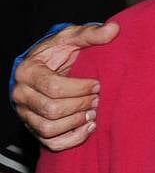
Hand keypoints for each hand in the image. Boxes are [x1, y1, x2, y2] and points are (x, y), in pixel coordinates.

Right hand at [12, 23, 118, 150]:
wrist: (46, 66)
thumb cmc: (58, 51)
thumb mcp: (71, 38)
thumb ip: (90, 33)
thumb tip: (114, 29)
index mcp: (28, 71)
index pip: (54, 87)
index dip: (80, 88)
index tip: (97, 84)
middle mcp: (21, 95)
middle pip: (52, 110)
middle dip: (80, 104)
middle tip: (98, 98)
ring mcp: (26, 114)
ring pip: (49, 129)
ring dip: (77, 122)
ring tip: (93, 111)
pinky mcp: (34, 128)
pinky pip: (51, 143)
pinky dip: (72, 139)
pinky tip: (89, 127)